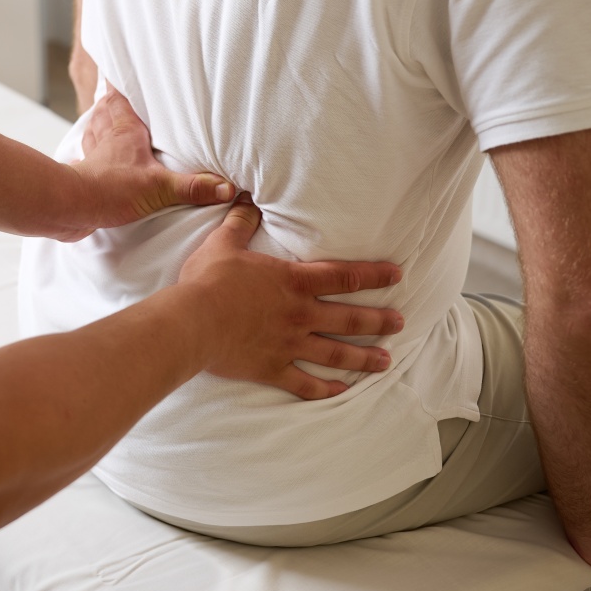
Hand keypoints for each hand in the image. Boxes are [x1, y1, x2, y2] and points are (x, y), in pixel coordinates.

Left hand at [59, 86, 234, 240]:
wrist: (70, 209)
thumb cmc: (110, 190)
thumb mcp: (160, 187)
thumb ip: (193, 186)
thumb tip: (225, 187)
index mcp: (125, 131)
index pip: (120, 96)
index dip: (120, 81)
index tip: (121, 65)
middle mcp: (106, 138)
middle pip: (105, 110)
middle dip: (111, 100)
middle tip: (117, 90)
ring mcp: (93, 157)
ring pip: (95, 130)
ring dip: (100, 123)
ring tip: (107, 118)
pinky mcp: (83, 176)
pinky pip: (89, 157)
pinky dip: (93, 153)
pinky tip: (99, 159)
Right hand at [179, 196, 404, 399]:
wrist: (191, 322)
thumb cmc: (207, 282)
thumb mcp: (224, 243)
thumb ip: (241, 222)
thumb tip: (246, 198)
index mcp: (293, 282)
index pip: (344, 276)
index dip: (374, 275)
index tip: (397, 275)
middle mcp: (300, 314)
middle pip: (349, 319)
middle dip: (379, 321)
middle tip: (400, 323)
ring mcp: (289, 344)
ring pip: (336, 354)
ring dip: (363, 358)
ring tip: (386, 362)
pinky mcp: (273, 369)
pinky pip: (305, 384)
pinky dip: (325, 390)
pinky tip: (342, 392)